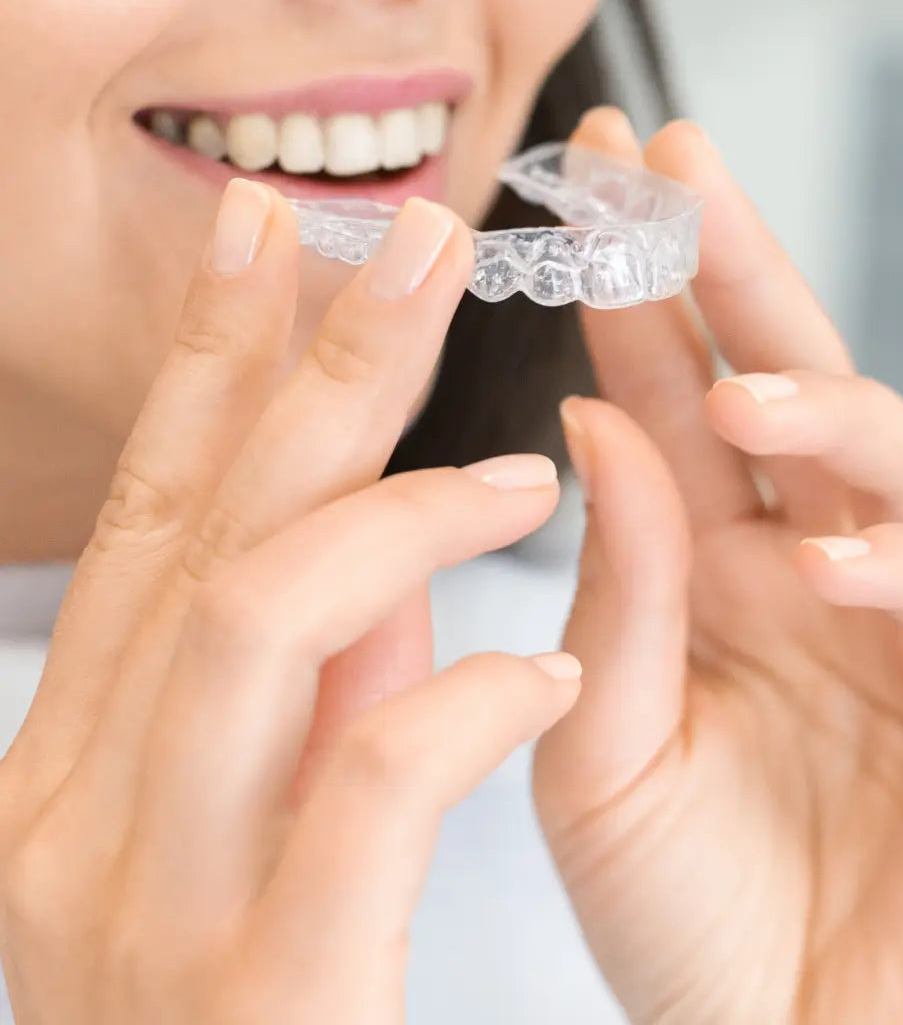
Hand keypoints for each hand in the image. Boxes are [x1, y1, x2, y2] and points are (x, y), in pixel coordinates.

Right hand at [0, 181, 580, 1024]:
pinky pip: (359, 788)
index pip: (158, 511)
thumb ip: (315, 685)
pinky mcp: (255, 995)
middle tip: (415, 233)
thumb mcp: (271, 820)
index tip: (277, 230)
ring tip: (526, 473)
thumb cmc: (275, 1010)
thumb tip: (383, 539)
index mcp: (82, 758)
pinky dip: (457, 700)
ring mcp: (142, 910)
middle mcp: (76, 813)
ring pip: (255, 617)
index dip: (216, 359)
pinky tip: (550, 658)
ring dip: (399, 513)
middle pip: (204, 523)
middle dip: (310, 362)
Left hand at [534, 112, 902, 1024]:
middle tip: (680, 162)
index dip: (633, 287)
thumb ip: (612, 586)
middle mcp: (807, 562)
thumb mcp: (602, 744)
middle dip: (734, 268)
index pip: (667, 392)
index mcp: (703, 563)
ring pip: (892, 462)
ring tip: (748, 388)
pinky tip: (828, 559)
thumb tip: (597, 419)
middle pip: (783, 380)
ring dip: (824, 407)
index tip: (591, 178)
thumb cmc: (681, 912)